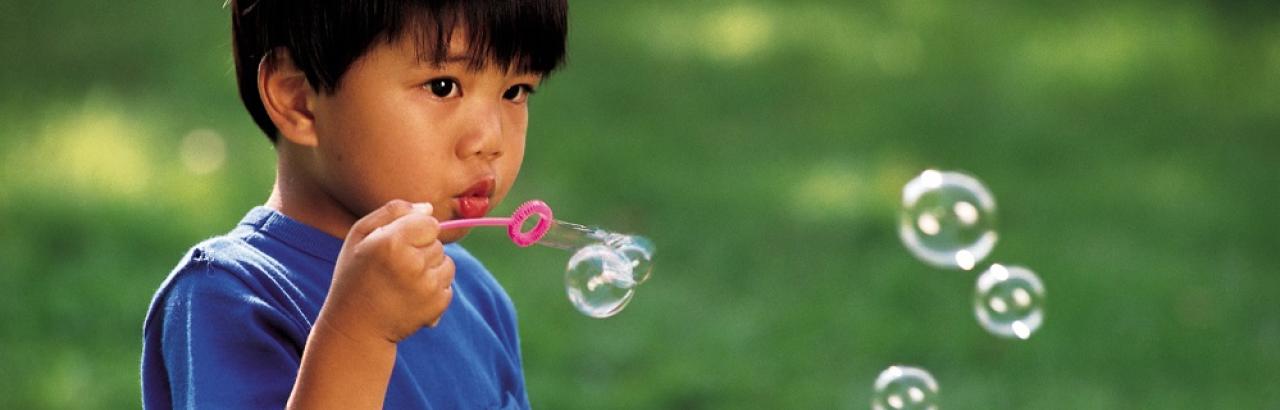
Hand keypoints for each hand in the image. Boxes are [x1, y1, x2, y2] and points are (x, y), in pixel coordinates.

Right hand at [318, 200, 454, 344]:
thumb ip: (392, 212)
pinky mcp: (437, 305)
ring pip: (447, 263)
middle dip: (421, 251)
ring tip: (404, 282)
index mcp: (391, 242)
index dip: (416, 231)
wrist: (355, 327)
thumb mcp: (360, 236)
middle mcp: (412, 263)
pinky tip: (411, 297)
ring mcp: (427, 286)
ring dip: (431, 270)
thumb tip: (428, 208)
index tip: (399, 243)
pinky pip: (448, 285)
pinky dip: (434, 289)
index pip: (430, 222)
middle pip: (438, 243)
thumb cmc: (354, 276)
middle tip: (396, 268)